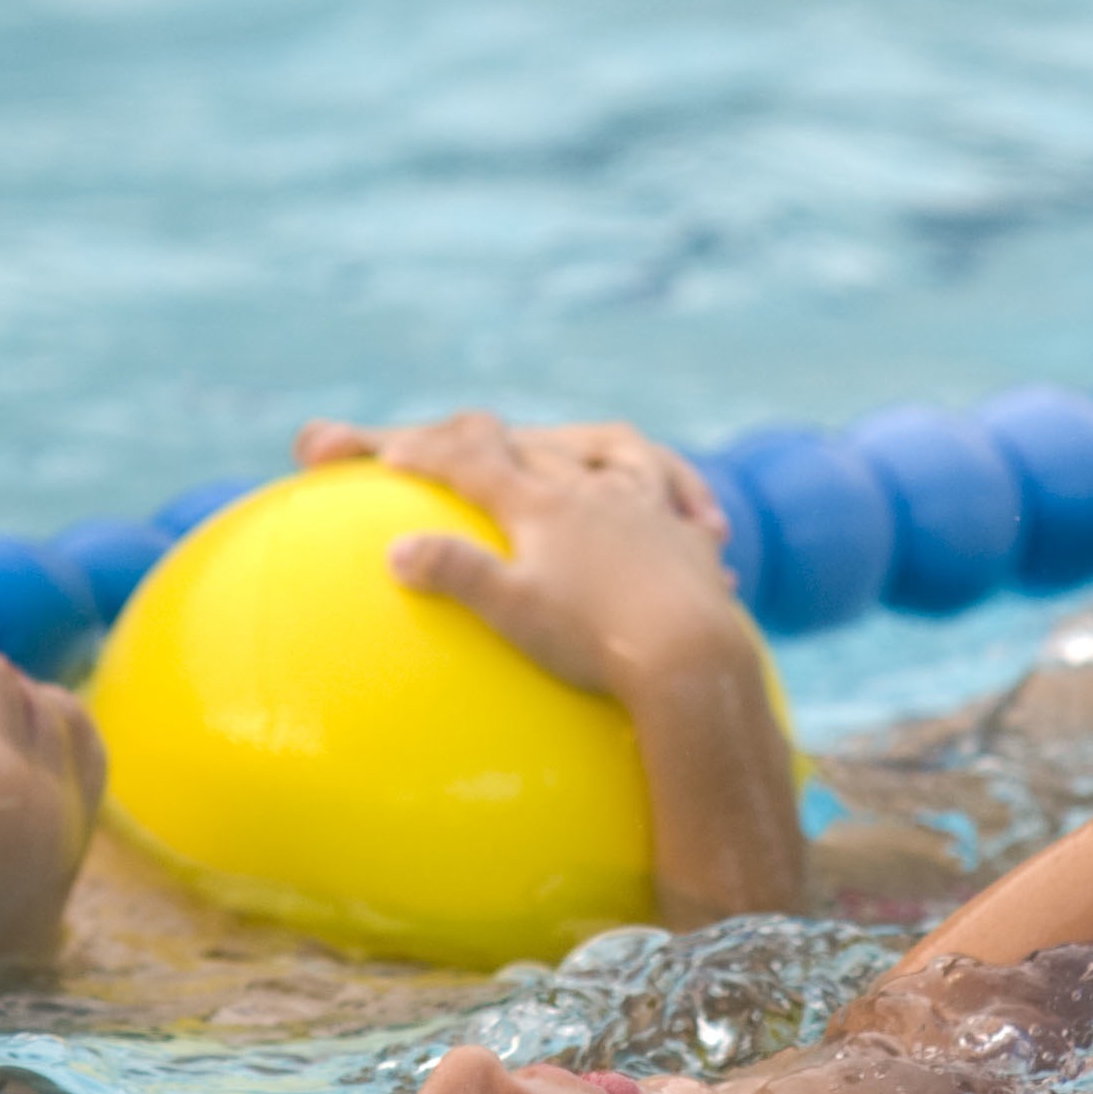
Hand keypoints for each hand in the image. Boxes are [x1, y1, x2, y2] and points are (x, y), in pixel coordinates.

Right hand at [292, 411, 746, 699]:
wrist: (690, 656)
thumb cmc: (594, 639)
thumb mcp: (513, 610)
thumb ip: (455, 573)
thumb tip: (396, 551)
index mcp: (542, 505)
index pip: (473, 463)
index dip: (427, 454)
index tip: (393, 452)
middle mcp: (593, 491)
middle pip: (536, 447)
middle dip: (495, 439)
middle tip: (470, 438)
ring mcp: (645, 509)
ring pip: (619, 454)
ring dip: (597, 449)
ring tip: (596, 455)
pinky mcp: (688, 539)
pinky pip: (680, 502)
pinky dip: (683, 496)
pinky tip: (699, 520)